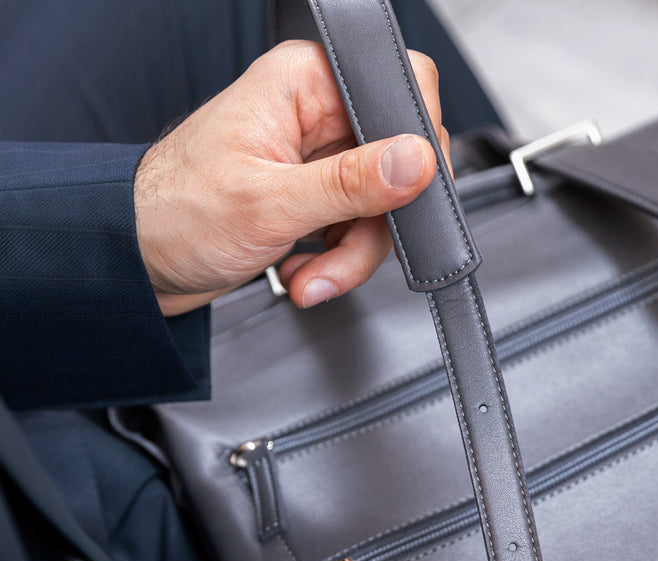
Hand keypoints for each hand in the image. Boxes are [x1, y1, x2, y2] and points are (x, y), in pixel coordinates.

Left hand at [134, 40, 445, 315]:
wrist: (138, 260)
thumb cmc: (175, 214)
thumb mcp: (270, 202)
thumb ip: (351, 182)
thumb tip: (415, 161)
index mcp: (304, 84)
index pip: (400, 87)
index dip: (414, 144)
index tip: (401, 194)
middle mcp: (316, 115)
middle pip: (398, 163)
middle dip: (374, 224)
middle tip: (339, 252)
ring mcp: (318, 160)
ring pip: (382, 208)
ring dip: (350, 257)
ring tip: (309, 276)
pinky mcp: (315, 199)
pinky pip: (359, 231)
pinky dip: (337, 263)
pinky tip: (303, 272)